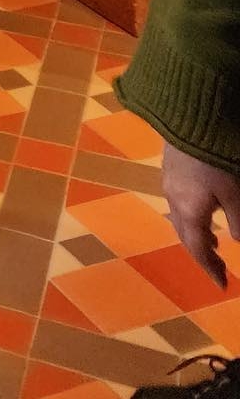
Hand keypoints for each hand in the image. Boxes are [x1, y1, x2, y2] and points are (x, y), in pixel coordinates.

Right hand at [163, 141, 239, 287]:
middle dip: (201, 254)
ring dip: (196, 233)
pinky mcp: (170, 165)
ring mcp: (168, 181)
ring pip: (179, 217)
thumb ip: (237, 221)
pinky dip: (191, 214)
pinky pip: (178, 200)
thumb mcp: (235, 193)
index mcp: (189, 210)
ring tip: (214, 240)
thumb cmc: (215, 158)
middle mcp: (173, 199)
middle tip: (217, 267)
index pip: (198, 248)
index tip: (223, 285)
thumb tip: (237, 242)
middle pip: (184, 236)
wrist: (189, 117)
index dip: (210, 268)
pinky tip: (202, 207)